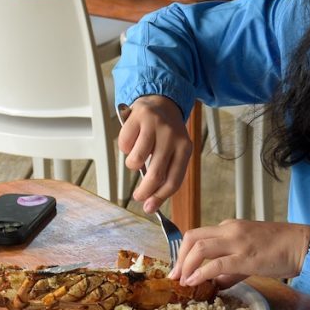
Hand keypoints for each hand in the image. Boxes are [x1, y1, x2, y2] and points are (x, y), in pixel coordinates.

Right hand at [118, 95, 191, 213]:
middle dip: (144, 191)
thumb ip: (166, 173)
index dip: (160, 197)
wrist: (161, 102)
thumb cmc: (166, 134)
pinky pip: (124, 145)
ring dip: (133, 165)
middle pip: (156, 174)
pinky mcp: (138, 118)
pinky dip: (125, 148)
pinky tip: (133, 140)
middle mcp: (172, 136)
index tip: (149, 207)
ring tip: (137, 158)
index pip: (174, 180)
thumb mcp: (174, 151)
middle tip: (138, 196)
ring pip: (136, 160)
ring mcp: (155, 126)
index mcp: (185, 148)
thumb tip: (150, 203)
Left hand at [168, 219, 309, 288]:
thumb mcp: (249, 254)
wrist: (302, 245)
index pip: (197, 235)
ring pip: (200, 247)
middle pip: (192, 237)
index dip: (183, 252)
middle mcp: (229, 230)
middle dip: (179, 257)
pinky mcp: (245, 257)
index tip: (179, 269)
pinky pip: (216, 263)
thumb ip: (230, 269)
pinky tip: (195, 282)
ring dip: (186, 265)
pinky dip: (202, 273)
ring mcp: (237, 242)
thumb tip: (215, 283)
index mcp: (229, 227)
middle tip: (175, 276)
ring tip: (183, 281)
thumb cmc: (280, 249)